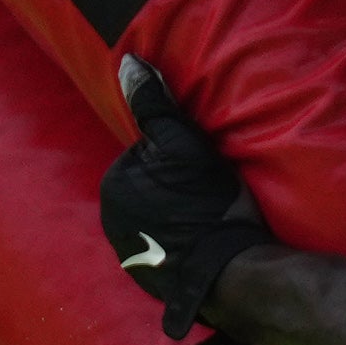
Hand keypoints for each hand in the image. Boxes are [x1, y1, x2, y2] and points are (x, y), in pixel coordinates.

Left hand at [100, 55, 269, 344]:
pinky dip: (182, 244)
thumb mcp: (185, 145)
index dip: (180, 155)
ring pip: (157, 218)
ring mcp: (130, 257)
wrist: (233, 275)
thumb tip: (129, 63)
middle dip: (174, 186)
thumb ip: (154, 104)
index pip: (147, 154)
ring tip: (212, 217)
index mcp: (114, 187)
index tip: (205, 166)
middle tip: (211, 191)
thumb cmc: (211, 205)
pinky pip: (165, 249)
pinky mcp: (151, 281)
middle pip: (150, 187)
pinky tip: (207, 243)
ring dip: (178, 215)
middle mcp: (112, 223)